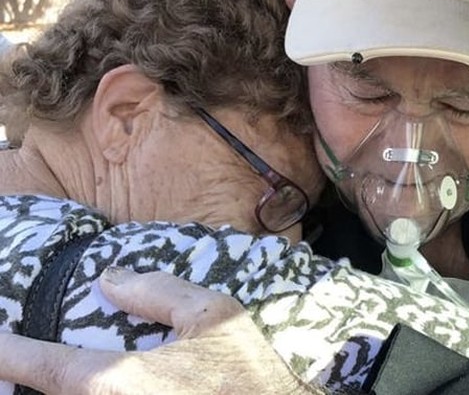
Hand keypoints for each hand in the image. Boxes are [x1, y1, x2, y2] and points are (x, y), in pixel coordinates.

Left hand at [0, 268, 317, 394]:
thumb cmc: (249, 373)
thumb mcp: (212, 315)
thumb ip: (156, 291)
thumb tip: (110, 279)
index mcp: (116, 381)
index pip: (38, 364)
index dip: (3, 351)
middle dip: (23, 378)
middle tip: (14, 360)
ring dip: (53, 391)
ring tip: (47, 377)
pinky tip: (89, 388)